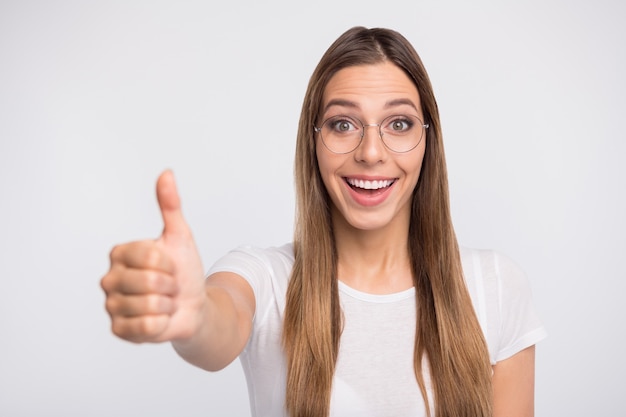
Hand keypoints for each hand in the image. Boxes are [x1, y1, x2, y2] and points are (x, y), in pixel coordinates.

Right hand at [101, 170, 205, 342]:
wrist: (193, 305)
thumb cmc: (184, 270)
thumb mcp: (180, 236)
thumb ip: (170, 205)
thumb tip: (167, 173)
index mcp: (121, 253)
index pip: (151, 256)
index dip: (171, 263)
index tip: (171, 265)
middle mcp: (110, 278)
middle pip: (150, 282)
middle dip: (171, 286)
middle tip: (170, 286)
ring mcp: (111, 305)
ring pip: (150, 306)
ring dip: (168, 306)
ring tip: (165, 302)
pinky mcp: (118, 330)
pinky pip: (146, 327)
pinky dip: (162, 324)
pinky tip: (160, 318)